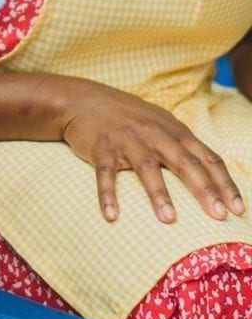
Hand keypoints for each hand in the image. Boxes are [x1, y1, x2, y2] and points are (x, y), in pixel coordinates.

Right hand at [60, 77, 244, 222]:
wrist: (83, 100)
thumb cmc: (127, 117)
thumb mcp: (159, 123)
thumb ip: (182, 144)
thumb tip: (212, 173)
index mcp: (172, 130)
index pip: (205, 156)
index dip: (223, 182)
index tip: (237, 209)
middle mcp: (153, 133)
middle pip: (183, 161)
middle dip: (203, 188)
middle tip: (218, 215)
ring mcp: (126, 140)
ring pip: (146, 166)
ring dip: (158, 193)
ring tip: (170, 218)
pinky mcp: (101, 147)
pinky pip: (105, 172)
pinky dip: (108, 194)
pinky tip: (111, 215)